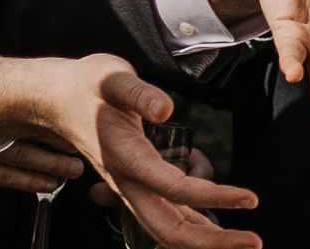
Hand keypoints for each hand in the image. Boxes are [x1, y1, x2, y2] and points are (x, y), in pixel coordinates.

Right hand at [0, 55, 257, 248]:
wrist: (55, 100)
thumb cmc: (85, 86)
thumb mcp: (111, 77)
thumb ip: (138, 92)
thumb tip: (167, 109)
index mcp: (126, 158)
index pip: (174, 188)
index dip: (213, 197)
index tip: (251, 199)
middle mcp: (127, 182)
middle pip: (168, 229)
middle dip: (212, 242)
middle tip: (254, 242)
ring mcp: (130, 189)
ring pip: (166, 229)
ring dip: (206, 240)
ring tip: (245, 242)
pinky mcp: (135, 185)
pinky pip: (165, 216)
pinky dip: (192, 227)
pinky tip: (215, 230)